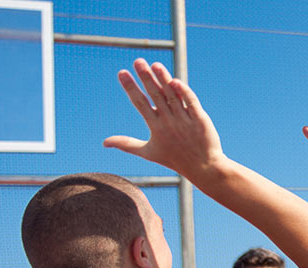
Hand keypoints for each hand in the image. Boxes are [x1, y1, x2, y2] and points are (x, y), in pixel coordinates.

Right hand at [104, 59, 225, 180]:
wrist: (203, 167)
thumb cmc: (174, 159)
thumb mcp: (148, 152)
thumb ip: (126, 144)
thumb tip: (104, 143)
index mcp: (155, 127)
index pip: (140, 103)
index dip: (130, 87)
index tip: (121, 72)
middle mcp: (169, 122)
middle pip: (155, 95)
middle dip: (146, 77)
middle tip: (137, 61)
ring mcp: (185, 119)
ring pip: (172, 95)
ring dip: (163, 79)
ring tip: (154, 64)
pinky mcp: (200, 118)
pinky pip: (191, 102)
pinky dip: (183, 91)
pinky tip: (175, 80)